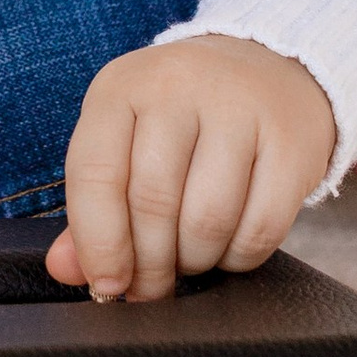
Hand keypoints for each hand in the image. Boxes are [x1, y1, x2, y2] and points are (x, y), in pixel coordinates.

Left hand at [45, 35, 336, 301]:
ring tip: (189, 260)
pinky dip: (240, 257)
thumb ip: (92, 208)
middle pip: (153, 202)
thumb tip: (65, 269)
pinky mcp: (291, 140)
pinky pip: (261, 228)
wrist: (267, 69)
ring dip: (194, 262)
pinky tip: (229, 248)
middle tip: (151, 286)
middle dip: (149, 264)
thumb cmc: (181, 120)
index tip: (107, 284)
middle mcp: (178, 86)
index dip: (98, 242)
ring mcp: (240, 108)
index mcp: (121, 86)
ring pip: (207, 220)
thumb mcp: (125, 142)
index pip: (95, 173)